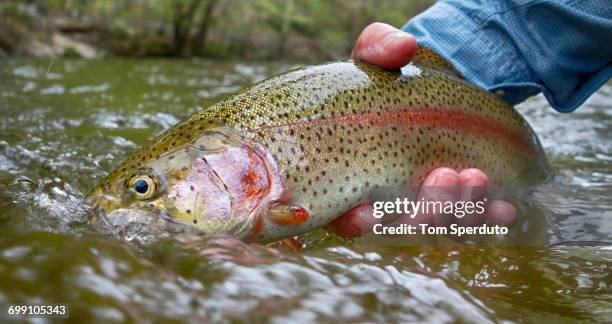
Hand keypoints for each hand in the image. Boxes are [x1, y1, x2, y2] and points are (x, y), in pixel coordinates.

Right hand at [327, 23, 516, 237]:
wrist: (427, 85)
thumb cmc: (391, 75)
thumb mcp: (378, 53)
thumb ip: (379, 47)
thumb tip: (402, 48)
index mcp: (349, 174)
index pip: (344, 214)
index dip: (356, 220)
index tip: (372, 208)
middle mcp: (382, 198)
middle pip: (398, 225)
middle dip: (425, 210)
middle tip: (446, 174)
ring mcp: (419, 203)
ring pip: (437, 227)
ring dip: (458, 211)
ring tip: (477, 177)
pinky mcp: (450, 202)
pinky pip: (467, 220)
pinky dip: (484, 217)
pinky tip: (505, 208)